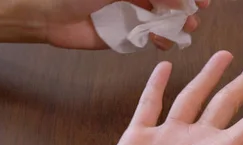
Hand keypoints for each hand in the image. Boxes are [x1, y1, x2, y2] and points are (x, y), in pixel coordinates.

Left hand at [36, 0, 207, 49]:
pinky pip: (149, 35)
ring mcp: (131, 10)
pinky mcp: (125, 32)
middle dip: (185, 5)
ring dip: (176, 22)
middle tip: (196, 14)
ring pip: (163, 16)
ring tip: (184, 30)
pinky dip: (160, 38)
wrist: (46, 15)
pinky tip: (164, 42)